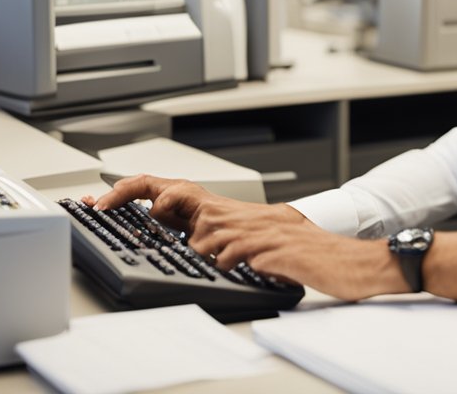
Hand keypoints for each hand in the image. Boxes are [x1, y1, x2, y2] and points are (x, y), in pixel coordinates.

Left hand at [82, 174, 407, 299]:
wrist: (354, 261)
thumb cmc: (308, 256)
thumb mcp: (258, 245)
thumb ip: (224, 241)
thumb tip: (190, 247)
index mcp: (234, 214)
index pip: (177, 192)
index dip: (136, 189)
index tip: (102, 198)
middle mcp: (241, 215)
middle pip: (181, 196)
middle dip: (141, 197)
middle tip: (107, 204)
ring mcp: (257, 229)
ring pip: (205, 230)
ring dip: (197, 246)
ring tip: (214, 256)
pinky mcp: (273, 248)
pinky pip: (235, 252)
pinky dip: (226, 260)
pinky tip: (234, 266)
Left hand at [196, 220, 408, 301]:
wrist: (366, 266)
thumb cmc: (335, 263)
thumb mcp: (296, 252)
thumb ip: (271, 251)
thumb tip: (248, 261)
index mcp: (277, 223)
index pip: (232, 215)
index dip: (206, 223)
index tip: (191, 234)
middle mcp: (277, 226)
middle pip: (226, 221)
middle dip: (202, 234)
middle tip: (190, 248)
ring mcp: (282, 239)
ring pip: (233, 235)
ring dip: (215, 249)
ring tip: (208, 259)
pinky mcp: (290, 256)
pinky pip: (254, 255)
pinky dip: (238, 262)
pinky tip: (233, 268)